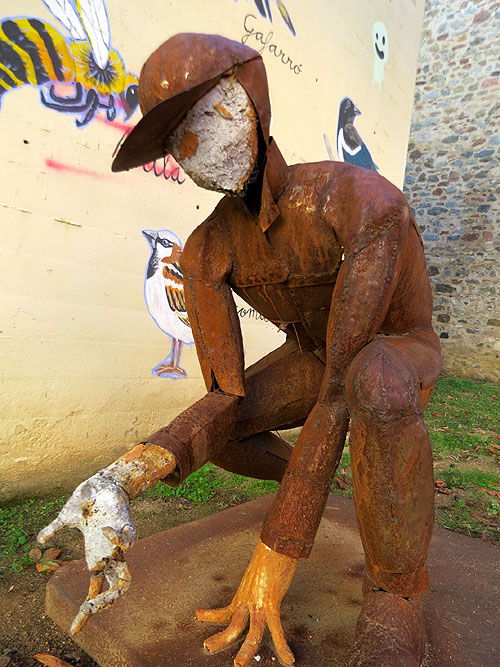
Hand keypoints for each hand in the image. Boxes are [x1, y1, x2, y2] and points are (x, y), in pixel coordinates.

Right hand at [37, 472, 134, 633]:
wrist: (102, 482)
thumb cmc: (86, 502)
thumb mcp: (67, 519)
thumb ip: (56, 529)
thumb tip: (40, 539)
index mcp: (96, 556)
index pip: (95, 590)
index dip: (87, 611)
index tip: (75, 630)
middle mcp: (109, 554)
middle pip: (116, 589)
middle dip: (106, 603)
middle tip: (91, 606)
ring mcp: (118, 543)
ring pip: (126, 574)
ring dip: (116, 581)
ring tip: (97, 567)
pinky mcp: (126, 528)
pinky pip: (128, 543)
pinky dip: (116, 540)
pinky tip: (104, 528)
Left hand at [196, 539, 297, 666]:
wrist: (275, 545)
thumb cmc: (269, 555)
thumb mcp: (257, 573)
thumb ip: (256, 584)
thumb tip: (262, 582)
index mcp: (243, 593)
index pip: (224, 610)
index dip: (210, 615)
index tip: (197, 615)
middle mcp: (247, 600)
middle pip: (232, 624)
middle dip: (220, 638)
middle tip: (207, 647)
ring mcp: (259, 603)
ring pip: (251, 632)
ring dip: (246, 651)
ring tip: (239, 665)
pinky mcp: (271, 602)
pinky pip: (276, 629)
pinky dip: (283, 645)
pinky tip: (289, 658)